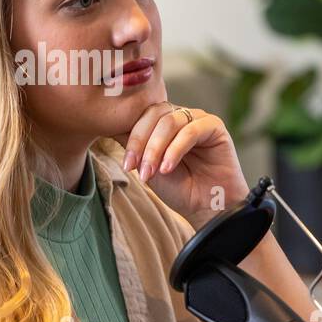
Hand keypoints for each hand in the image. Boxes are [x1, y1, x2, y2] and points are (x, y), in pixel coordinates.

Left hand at [115, 102, 249, 227]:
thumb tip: (107, 127)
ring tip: (152, 172)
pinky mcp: (214, 126)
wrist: (207, 207)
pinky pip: (191, 130)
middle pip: (153, 114)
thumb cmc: (179, 188)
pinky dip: (175, 149)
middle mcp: (180, 116)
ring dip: (156, 148)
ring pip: (169, 121)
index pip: (141, 115)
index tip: (126, 164)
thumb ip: (132, 146)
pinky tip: (168, 168)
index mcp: (163, 122)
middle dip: (140, 141)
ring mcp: (197, 119)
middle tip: (134, 167)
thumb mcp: (147, 166)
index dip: (131, 136)